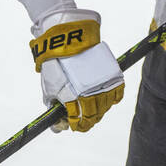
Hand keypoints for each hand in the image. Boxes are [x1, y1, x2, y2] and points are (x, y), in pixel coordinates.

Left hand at [30, 10, 125, 131]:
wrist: (68, 39)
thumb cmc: (55, 63)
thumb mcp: (49, 87)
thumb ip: (54, 107)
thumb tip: (58, 125)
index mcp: (73, 99)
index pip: (80, 122)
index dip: (76, 126)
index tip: (72, 124)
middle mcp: (90, 94)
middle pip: (94, 117)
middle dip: (86, 120)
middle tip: (81, 117)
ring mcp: (102, 84)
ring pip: (105, 108)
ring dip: (98, 111)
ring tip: (91, 106)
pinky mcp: (111, 75)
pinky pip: (116, 94)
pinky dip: (111, 99)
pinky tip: (103, 97)